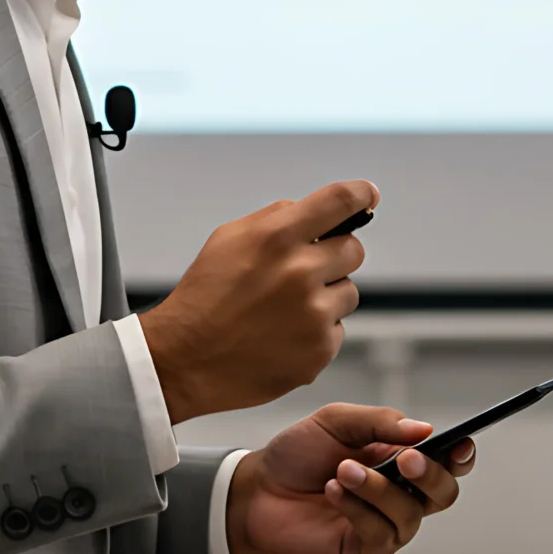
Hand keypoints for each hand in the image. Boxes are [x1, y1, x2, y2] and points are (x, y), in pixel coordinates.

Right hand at [138, 181, 375, 421]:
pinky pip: (336, 330)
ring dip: (326, 297)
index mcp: (278, 238)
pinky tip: (282, 336)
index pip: (338, 201)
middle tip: (304, 271)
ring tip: (284, 311)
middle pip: (354, 250)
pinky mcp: (319, 351)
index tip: (368, 194)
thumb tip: (315, 213)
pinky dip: (316, 332)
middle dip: (334, 256)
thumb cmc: (205, 295)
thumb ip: (276, 218)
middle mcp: (301, 273)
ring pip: (348, 293)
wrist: (184, 360)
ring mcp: (314, 315)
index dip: (360, 193)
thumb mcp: (229, 238)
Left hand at [224, 404, 476, 553]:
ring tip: (341, 471)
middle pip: (443, 492)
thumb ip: (380, 421)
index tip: (460, 444)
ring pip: (409, 514)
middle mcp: (401, 494)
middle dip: (429, 474)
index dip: (461, 455)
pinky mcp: (366, 549)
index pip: (447, 461)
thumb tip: (424, 429)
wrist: (259, 489)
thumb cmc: (300, 454)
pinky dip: (358, 510)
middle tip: (403, 459)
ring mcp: (385, 524)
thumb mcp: (336, 422)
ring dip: (377, 489)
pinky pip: (381, 535)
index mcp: (401, 458)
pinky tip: (334, 492)